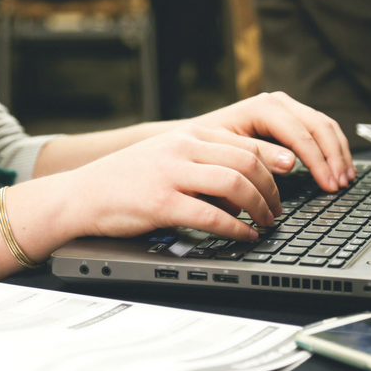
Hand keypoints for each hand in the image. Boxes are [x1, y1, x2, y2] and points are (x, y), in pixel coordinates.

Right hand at [67, 124, 281, 240]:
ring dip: (259, 207)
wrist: (82, 194)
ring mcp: (171, 174)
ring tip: (266, 223)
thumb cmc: (126, 180)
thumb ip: (202, 161)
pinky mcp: (162, 202)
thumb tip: (245, 183)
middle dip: (271, 189)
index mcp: (188, 135)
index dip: (273, 164)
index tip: (288, 180)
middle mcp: (182, 148)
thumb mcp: (167, 156)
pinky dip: (236, 228)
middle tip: (277, 210)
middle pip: (247, 162)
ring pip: (235, 184)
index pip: (245, 143)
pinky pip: (212, 215)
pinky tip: (244, 236)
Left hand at [190, 92, 354, 191]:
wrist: (194, 138)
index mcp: (264, 107)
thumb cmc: (206, 147)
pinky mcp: (290, 118)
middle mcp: (278, 103)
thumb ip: (259, 156)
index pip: (301, 135)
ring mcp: (286, 108)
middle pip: (319, 127)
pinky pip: (320, 130)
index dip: (319, 162)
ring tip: (346, 179)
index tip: (329, 184)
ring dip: (339, 153)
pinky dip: (333, 149)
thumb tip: (291, 163)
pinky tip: (339, 167)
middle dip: (334, 158)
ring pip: (325, 126)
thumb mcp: (228, 152)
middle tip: (340, 185)